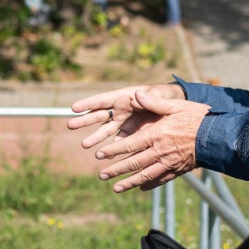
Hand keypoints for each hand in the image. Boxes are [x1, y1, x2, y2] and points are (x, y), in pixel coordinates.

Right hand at [66, 82, 187, 150]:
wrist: (177, 109)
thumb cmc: (167, 96)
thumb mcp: (161, 94)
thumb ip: (152, 96)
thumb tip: (138, 95)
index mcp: (124, 97)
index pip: (103, 100)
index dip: (89, 103)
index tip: (74, 108)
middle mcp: (121, 110)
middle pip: (99, 116)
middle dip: (85, 121)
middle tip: (70, 125)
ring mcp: (124, 123)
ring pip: (105, 131)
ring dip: (95, 138)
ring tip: (85, 145)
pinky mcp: (131, 134)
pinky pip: (119, 142)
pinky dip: (112, 148)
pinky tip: (106, 155)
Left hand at [70, 87, 205, 190]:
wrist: (218, 137)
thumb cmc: (198, 118)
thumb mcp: (175, 106)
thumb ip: (154, 102)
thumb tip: (136, 94)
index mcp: (156, 135)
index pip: (129, 145)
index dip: (113, 151)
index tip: (99, 155)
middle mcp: (160, 152)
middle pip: (133, 164)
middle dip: (116, 170)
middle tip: (101, 175)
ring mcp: (169, 163)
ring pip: (145, 176)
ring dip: (129, 182)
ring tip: (115, 188)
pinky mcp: (178, 170)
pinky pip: (161, 179)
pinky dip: (150, 184)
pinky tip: (141, 187)